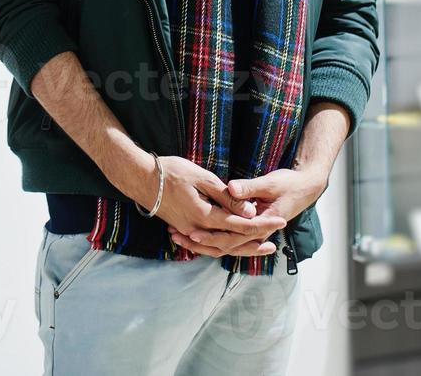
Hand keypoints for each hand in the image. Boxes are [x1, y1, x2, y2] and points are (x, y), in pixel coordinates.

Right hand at [141, 156, 287, 257]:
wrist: (140, 178)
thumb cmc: (170, 172)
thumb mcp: (201, 178)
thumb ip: (225, 197)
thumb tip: (249, 211)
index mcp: (204, 216)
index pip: (241, 225)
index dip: (263, 225)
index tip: (281, 221)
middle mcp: (198, 230)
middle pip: (233, 242)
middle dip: (256, 242)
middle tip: (275, 241)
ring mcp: (189, 232)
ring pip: (220, 247)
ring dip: (241, 248)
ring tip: (259, 247)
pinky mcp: (184, 229)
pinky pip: (208, 244)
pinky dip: (223, 246)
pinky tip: (232, 243)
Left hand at [167, 165, 328, 257]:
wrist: (305, 188)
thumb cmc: (289, 184)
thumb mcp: (270, 183)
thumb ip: (249, 188)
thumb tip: (230, 189)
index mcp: (261, 225)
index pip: (232, 237)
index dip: (210, 235)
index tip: (191, 231)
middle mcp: (256, 234)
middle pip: (223, 245)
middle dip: (199, 243)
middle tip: (176, 236)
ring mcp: (252, 232)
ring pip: (224, 245)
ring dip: (202, 243)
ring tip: (178, 237)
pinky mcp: (249, 227)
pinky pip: (228, 238)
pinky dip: (211, 237)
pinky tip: (195, 234)